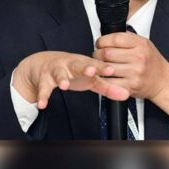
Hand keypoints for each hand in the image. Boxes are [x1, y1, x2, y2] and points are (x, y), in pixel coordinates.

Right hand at [13, 51, 129, 108]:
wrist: (43, 63)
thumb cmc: (70, 70)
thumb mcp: (89, 79)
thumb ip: (107, 87)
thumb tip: (126, 94)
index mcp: (84, 64)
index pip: (95, 65)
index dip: (103, 68)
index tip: (111, 70)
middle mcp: (70, 65)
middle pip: (78, 65)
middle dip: (84, 67)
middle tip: (91, 71)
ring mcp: (56, 71)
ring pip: (59, 74)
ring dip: (62, 79)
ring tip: (65, 85)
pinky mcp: (44, 79)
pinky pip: (43, 88)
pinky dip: (42, 96)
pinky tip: (42, 104)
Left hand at [93, 32, 168, 120]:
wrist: (164, 82)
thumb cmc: (152, 62)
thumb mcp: (144, 44)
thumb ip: (127, 38)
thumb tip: (106, 36)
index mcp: (141, 44)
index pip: (114, 38)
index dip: (102, 41)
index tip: (100, 44)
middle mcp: (139, 57)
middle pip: (107, 53)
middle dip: (97, 54)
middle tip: (98, 55)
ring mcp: (135, 73)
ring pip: (106, 68)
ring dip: (99, 67)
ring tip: (102, 66)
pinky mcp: (130, 86)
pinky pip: (110, 82)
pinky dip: (104, 79)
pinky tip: (106, 76)